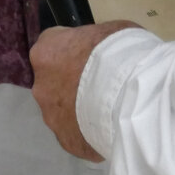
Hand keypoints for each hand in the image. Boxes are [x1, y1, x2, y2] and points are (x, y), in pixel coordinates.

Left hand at [31, 21, 139, 161]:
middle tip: (99, 84)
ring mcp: (51, 117)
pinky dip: (89, 131)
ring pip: (62, 111)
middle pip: (53, 82)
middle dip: (72, 83)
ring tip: (108, 110)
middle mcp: (41, 86)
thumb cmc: (121, 54)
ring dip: (79, 109)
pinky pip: (77, 134)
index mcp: (47, 52)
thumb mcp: (109, 32)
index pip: (51, 45)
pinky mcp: (66, 141)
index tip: (88, 54)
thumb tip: (95, 54)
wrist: (133, 97)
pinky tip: (110, 128)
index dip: (71, 50)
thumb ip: (92, 44)